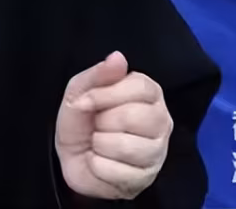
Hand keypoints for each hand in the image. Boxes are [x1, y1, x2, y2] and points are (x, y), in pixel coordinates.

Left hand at [55, 51, 172, 200]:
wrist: (74, 160)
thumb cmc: (83, 121)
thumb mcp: (79, 92)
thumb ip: (98, 74)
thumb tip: (118, 57)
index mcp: (148, 94)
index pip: (141, 87)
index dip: (107, 94)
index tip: (88, 101)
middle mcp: (161, 121)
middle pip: (134, 117)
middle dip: (103, 122)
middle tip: (97, 125)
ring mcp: (158, 152)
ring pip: (126, 146)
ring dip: (99, 144)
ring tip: (99, 143)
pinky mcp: (147, 178)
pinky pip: (116, 171)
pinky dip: (98, 166)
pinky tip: (101, 162)